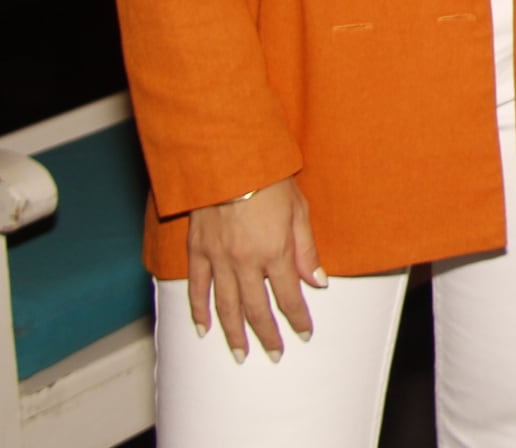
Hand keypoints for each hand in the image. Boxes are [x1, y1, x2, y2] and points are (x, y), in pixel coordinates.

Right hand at [186, 175, 323, 362]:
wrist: (229, 161)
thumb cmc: (270, 180)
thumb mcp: (299, 211)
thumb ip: (307, 250)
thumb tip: (318, 282)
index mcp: (275, 252)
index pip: (289, 295)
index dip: (297, 317)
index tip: (304, 333)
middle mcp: (246, 262)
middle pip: (256, 309)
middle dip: (267, 334)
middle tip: (273, 354)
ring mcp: (219, 259)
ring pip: (226, 306)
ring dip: (233, 333)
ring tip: (240, 353)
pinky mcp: (197, 252)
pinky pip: (197, 288)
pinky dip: (199, 310)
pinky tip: (203, 329)